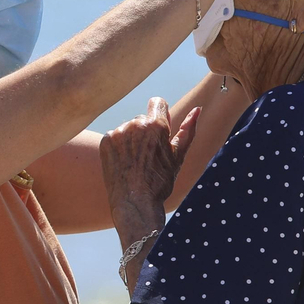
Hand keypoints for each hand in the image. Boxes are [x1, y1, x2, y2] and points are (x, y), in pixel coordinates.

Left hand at [100, 98, 197, 228]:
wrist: (134, 202)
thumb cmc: (160, 181)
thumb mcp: (178, 155)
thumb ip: (188, 129)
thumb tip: (198, 109)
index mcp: (155, 125)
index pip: (158, 102)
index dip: (161, 114)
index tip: (160, 129)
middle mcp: (135, 124)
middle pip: (143, 118)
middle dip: (147, 131)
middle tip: (149, 155)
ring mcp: (118, 132)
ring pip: (129, 128)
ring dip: (133, 139)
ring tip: (136, 161)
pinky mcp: (105, 141)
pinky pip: (116, 136)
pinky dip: (120, 146)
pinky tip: (125, 162)